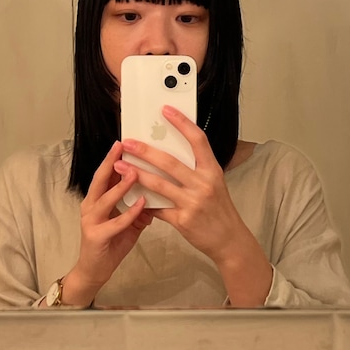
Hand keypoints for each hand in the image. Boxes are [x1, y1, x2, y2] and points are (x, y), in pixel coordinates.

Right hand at [62, 141, 153, 305]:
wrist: (94, 272)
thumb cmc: (111, 243)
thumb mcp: (128, 222)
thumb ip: (139, 207)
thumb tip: (157, 192)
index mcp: (97, 199)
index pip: (105, 174)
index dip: (113, 158)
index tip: (124, 142)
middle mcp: (90, 206)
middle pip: (100, 180)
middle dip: (110, 162)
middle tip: (122, 146)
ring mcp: (91, 221)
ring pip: (105, 199)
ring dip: (120, 186)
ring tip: (134, 172)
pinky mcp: (96, 237)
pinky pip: (115, 223)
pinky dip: (129, 213)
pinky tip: (141, 204)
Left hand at [116, 106, 249, 266]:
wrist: (229, 240)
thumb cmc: (220, 208)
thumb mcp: (215, 183)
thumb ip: (196, 168)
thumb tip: (168, 150)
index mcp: (212, 170)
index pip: (198, 140)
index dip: (182, 123)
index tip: (166, 110)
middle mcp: (204, 184)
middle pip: (170, 162)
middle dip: (145, 151)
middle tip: (128, 142)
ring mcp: (193, 203)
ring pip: (159, 184)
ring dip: (136, 173)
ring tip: (120, 165)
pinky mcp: (183, 221)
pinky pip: (158, 208)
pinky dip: (143, 201)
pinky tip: (129, 194)